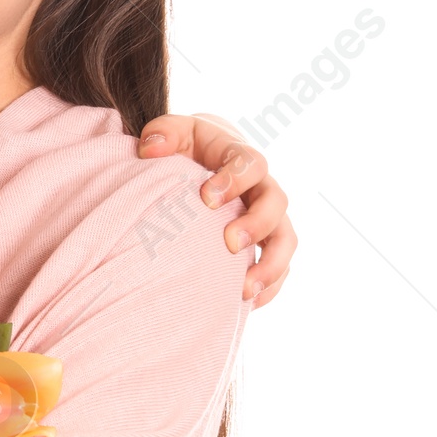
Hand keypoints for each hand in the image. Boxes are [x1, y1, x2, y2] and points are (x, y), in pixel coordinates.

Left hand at [137, 114, 295, 308]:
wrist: (207, 161)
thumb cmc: (188, 147)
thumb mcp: (175, 133)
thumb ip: (163, 133)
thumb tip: (149, 147)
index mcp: (242, 157)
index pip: (251, 164)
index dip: (234, 180)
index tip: (207, 198)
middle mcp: (263, 188)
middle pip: (277, 204)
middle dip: (257, 224)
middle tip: (230, 243)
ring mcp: (270, 218)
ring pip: (286, 240)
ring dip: (271, 266)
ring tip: (244, 289)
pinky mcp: (267, 244)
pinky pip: (281, 268)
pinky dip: (269, 287)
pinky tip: (246, 304)